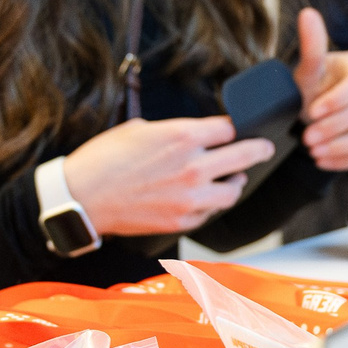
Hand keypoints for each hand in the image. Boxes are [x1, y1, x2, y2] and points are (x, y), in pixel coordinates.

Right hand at [60, 116, 272, 236]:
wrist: (82, 198)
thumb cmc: (104, 160)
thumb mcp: (139, 129)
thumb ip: (172, 132)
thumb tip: (191, 136)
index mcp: (183, 136)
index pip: (230, 128)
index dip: (236, 126)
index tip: (238, 128)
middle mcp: (194, 166)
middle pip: (245, 155)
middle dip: (259, 150)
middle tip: (265, 148)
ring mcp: (191, 197)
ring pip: (234, 190)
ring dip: (236, 182)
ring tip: (234, 178)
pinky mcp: (182, 220)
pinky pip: (210, 213)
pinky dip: (211, 205)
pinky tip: (205, 198)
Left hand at [291, 8, 347, 171]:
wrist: (312, 115)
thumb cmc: (311, 88)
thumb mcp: (307, 71)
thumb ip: (311, 46)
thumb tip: (308, 13)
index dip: (337, 100)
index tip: (311, 112)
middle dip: (335, 127)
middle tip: (307, 138)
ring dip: (342, 146)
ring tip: (314, 151)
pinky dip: (347, 160)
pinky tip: (323, 161)